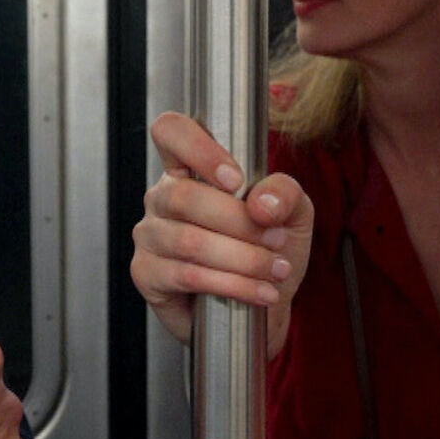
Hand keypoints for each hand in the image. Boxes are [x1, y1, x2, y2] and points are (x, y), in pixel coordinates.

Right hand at [128, 112, 312, 357]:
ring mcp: (149, 236)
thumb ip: (285, 193)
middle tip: (276, 240)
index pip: (171, 133)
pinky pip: (187, 276)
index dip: (199, 149)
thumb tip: (261, 202)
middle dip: (240, 223)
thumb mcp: (292, 213)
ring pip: (189, 241)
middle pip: (186, 197)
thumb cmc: (269, 249)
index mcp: (189, 169)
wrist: (263, 305)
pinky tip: (259, 291)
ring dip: (242, 259)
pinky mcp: (147, 274)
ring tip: (275, 270)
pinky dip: (232, 285)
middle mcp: (162, 198)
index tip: (236, 180)